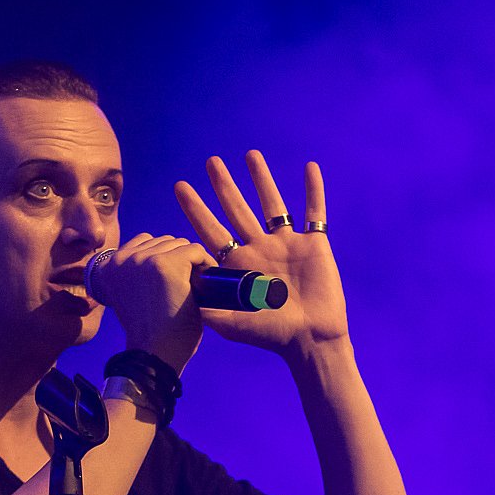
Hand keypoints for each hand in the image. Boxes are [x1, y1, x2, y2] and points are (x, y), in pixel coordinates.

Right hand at [98, 233, 216, 373]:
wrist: (156, 354)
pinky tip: (205, 285)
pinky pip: (195, 251)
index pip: (143, 243)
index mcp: (108, 267)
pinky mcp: (166, 265)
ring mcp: (143, 260)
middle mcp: (122, 259)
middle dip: (177, 261)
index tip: (168, 284)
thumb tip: (166, 252)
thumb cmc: (150, 333)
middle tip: (184, 287)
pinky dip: (205, 264)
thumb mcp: (133, 296)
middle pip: (163, 241)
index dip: (162, 260)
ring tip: (193, 287)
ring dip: (190, 264)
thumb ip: (139, 273)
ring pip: (180, 245)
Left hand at [174, 150, 348, 357]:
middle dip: (223, 186)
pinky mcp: (314, 244)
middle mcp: (259, 249)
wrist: (311, 340)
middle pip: (237, 210)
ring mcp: (286, 244)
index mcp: (238, 264)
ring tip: (250, 155)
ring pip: (272, 204)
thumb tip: (181, 296)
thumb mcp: (233, 325)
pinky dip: (313, 190)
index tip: (180, 187)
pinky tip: (309, 167)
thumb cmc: (271, 335)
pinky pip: (314, 211)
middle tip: (211, 162)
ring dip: (261, 179)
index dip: (195, 209)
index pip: (211, 231)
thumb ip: (209, 310)